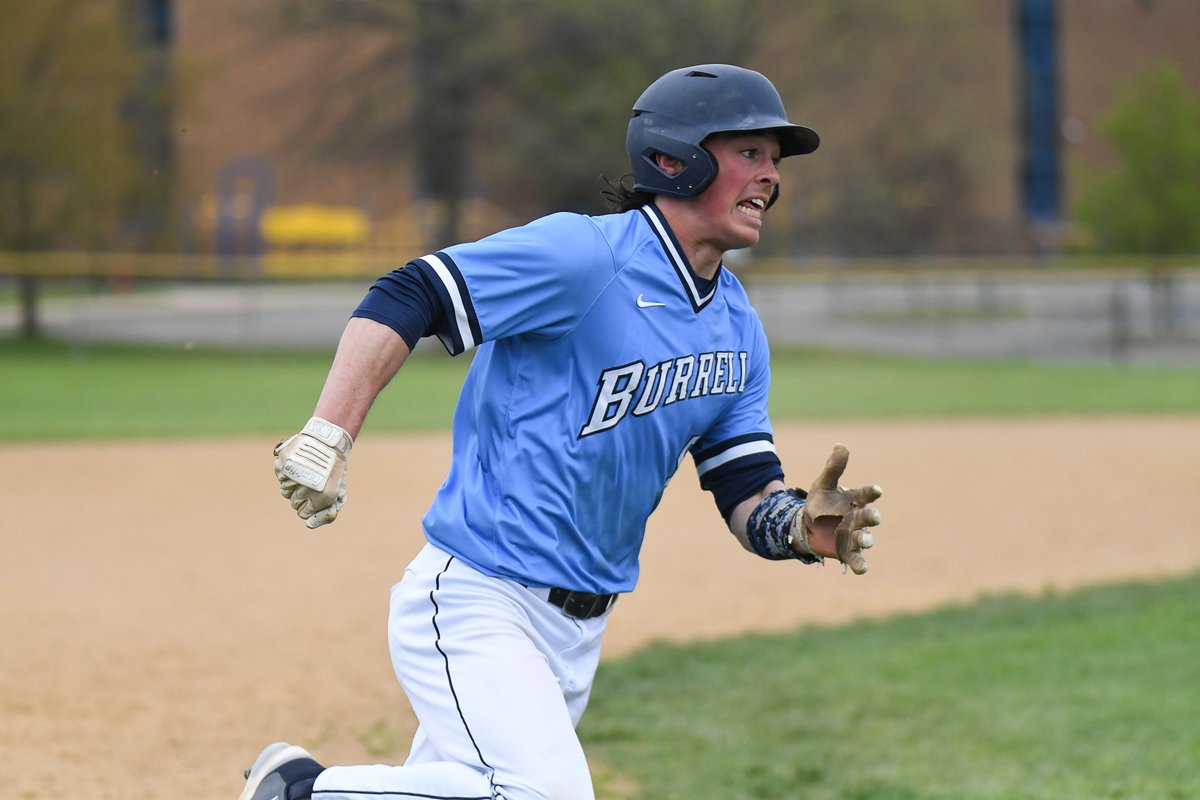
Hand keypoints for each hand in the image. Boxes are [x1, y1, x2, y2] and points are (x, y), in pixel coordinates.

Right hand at [273, 417, 352, 528]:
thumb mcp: (339, 495)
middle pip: (293, 503)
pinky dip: (287, 473)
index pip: (303, 514)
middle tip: (313, 480)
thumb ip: (328, 514)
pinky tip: (299, 464)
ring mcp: (294, 474)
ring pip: (285, 491)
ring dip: (293, 484)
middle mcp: (307, 487)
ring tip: (306, 471)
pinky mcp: (284, 463)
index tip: (317, 493)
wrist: (329, 442)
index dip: (309, 505)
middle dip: (301, 495)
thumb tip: (308, 525)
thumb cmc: (334, 472)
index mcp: (323, 497)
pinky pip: (280, 477)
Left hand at [798, 443, 882, 573]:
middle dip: (871, 517)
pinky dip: (860, 564)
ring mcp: (854, 535)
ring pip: (864, 538)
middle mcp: (858, 518)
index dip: (871, 493)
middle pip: (868, 517)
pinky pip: (856, 559)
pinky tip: (862, 569)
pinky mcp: (847, 551)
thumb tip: (841, 445)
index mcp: (855, 500)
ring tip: (865, 540)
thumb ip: (833, 467)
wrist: (807, 525)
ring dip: (866, 539)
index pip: (866, 495)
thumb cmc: (820, 502)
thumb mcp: (823, 484)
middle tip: (874, 517)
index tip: (877, 490)